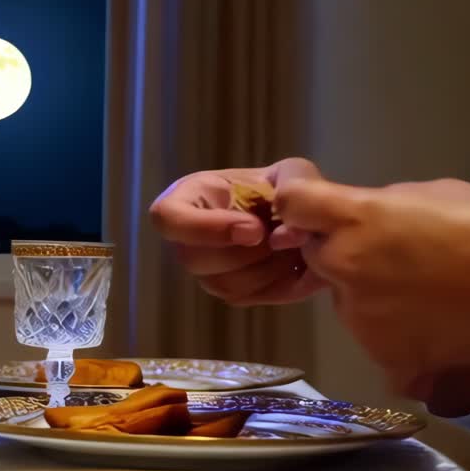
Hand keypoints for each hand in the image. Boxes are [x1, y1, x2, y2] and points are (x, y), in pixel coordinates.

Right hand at [149, 158, 325, 304]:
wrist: (302, 219)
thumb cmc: (288, 188)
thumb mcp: (294, 173)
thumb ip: (290, 188)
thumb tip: (278, 234)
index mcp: (191, 195)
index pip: (167, 217)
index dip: (205, 229)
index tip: (254, 230)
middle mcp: (187, 236)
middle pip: (191, 258)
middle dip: (244, 253)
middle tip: (280, 239)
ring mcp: (203, 268)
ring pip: (218, 283)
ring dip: (263, 269)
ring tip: (290, 249)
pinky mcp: (224, 289)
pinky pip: (239, 297)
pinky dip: (271, 285)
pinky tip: (289, 265)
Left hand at [275, 177, 469, 396]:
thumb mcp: (433, 195)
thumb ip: (379, 205)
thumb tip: (354, 216)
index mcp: (357, 221)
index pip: (293, 203)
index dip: (296, 198)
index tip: (306, 201)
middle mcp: (346, 268)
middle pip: (317, 254)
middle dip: (341, 249)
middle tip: (394, 251)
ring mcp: (360, 318)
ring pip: (344, 297)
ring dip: (368, 291)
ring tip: (425, 288)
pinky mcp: (382, 355)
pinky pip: (372, 336)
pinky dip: (393, 330)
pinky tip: (431, 320)